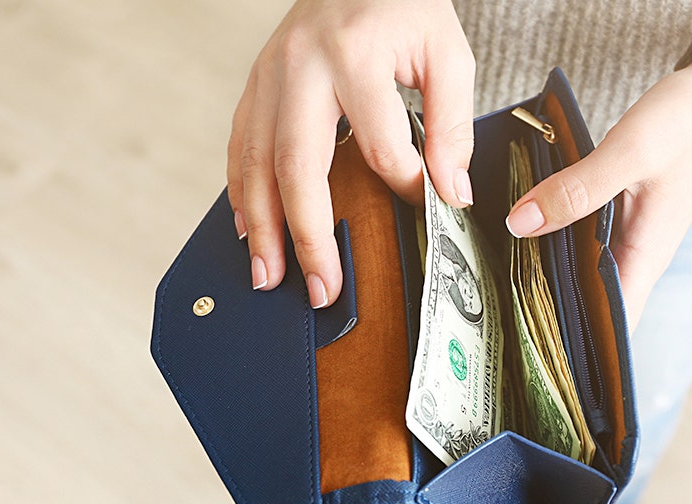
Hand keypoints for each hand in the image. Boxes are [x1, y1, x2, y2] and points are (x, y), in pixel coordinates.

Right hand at [228, 0, 474, 306]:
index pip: (381, 145)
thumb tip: (452, 192)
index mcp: (355, 55)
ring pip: (254, 159)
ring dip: (261, 224)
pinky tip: (249, 228)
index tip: (428, 207)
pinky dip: (240, 191)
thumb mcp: (447, 52)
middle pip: (297, 164)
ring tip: (268, 276)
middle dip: (306, 234)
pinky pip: (239, 143)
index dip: (407, 186)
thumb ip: (452, 123)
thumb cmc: (404, 4)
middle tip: (319, 288)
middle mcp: (302, 66)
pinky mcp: (257, 81)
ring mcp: (270, 74)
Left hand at [504, 55, 691, 330]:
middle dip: (547, 312)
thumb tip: (521, 224)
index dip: (576, 346)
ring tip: (492, 276)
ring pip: (580, 268)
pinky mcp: (616, 211)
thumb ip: (577, 190)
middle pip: (589, 302)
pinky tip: (518, 227)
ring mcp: (626, 233)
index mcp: (646, 256)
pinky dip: (552, 235)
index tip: (528, 351)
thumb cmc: (687, 123)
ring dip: (545, 272)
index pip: (611, 325)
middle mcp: (636, 253)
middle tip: (492, 314)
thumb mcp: (630, 152)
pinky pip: (580, 237)